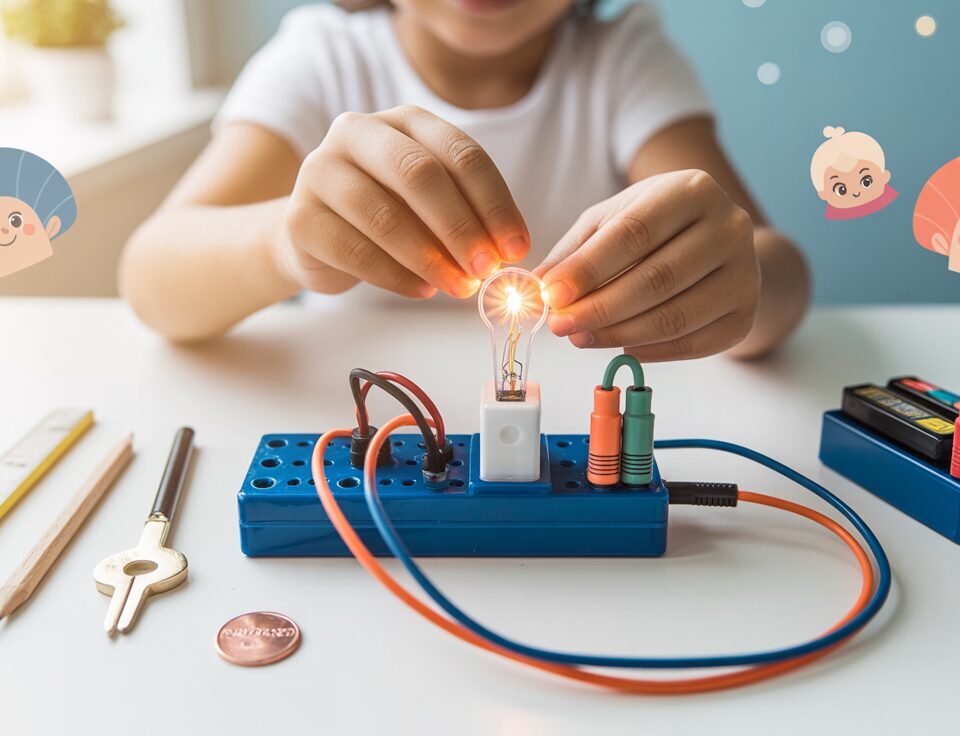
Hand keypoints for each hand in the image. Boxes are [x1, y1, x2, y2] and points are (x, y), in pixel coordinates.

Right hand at [274, 105, 529, 298]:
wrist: (315, 237)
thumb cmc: (387, 216)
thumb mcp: (431, 204)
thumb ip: (466, 216)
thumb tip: (505, 252)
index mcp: (404, 120)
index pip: (460, 153)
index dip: (494, 202)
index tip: (516, 248)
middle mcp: (357, 133)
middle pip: (419, 174)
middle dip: (460, 227)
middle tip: (486, 269)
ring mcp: (321, 172)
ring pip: (384, 216)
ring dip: (430, 259)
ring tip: (458, 287)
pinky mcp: (300, 219)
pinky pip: (356, 252)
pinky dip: (396, 277)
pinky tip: (422, 291)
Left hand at [535, 170, 759, 360]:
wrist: (717, 243)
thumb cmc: (655, 228)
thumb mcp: (611, 222)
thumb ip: (573, 252)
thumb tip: (536, 288)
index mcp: (691, 190)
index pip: (635, 233)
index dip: (589, 268)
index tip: (551, 294)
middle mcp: (729, 226)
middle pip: (656, 278)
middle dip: (599, 308)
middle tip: (560, 325)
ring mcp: (746, 272)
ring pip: (675, 316)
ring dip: (619, 334)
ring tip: (580, 337)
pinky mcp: (746, 314)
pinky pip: (695, 344)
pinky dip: (652, 352)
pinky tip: (621, 348)